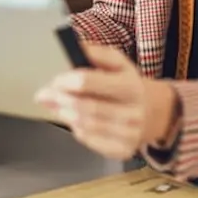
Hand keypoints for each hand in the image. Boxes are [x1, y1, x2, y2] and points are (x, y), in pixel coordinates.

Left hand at [35, 43, 178, 159]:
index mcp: (129, 85)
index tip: (54, 80)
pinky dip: (76, 129)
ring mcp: (128, 134)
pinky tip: (73, 119)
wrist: (154, 112)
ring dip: (64, 114)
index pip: (88, 81)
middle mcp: (132, 111)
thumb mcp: (119, 62)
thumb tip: (74, 46)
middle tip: (44, 95)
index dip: (66, 80)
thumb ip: (97, 52)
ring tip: (54, 105)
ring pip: (85, 125)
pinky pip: (89, 140)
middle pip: (85, 106)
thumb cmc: (128, 84)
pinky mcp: (122, 150)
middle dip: (59, 99)